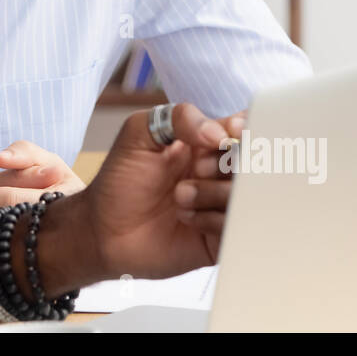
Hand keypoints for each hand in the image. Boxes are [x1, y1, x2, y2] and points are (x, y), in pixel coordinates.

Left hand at [77, 103, 242, 280]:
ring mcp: (221, 206)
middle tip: (196, 169)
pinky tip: (187, 219)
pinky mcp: (220, 238)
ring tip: (180, 197)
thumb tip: (219, 132)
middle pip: (253, 161)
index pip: (244, 129)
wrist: (103, 230)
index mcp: (205, 143)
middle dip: (227, 163)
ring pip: (248, 195)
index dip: (243, 130)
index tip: (227, 136)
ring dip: (215, 193)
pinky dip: (215, 221)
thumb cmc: (120, 180)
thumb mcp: (138, 134)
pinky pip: (238, 228)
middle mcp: (219, 173)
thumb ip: (177, 118)